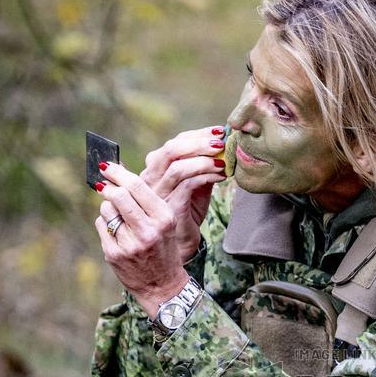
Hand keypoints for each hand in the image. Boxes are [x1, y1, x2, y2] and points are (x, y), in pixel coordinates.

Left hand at [94, 163, 189, 318]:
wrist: (163, 285)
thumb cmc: (163, 247)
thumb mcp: (164, 222)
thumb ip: (144, 199)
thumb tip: (116, 169)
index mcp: (164, 218)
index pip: (137, 186)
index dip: (118, 173)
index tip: (107, 166)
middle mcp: (148, 231)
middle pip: (118, 196)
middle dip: (108, 186)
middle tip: (102, 183)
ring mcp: (130, 244)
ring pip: (107, 210)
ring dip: (108, 208)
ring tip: (119, 218)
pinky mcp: (114, 254)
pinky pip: (101, 226)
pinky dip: (105, 225)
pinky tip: (117, 234)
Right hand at [140, 126, 227, 260]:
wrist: (181, 244)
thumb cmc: (188, 214)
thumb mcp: (196, 187)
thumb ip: (202, 167)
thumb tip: (221, 147)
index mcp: (157, 169)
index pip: (175, 142)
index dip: (198, 134)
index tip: (219, 131)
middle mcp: (153, 178)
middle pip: (172, 149)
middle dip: (200, 142)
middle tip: (221, 142)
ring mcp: (159, 193)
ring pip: (177, 165)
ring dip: (204, 159)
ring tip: (222, 160)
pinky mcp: (169, 207)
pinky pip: (186, 184)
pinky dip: (205, 176)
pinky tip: (220, 175)